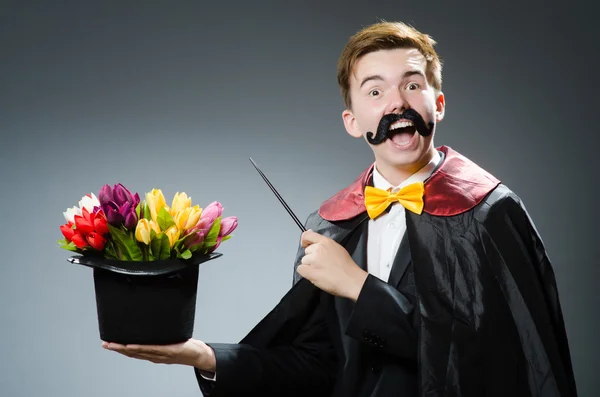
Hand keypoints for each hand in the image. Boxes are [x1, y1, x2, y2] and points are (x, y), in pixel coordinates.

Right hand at [101, 338, 215, 371]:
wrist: (199, 354)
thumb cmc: (185, 346)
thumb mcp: (170, 339)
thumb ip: (161, 333)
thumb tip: (155, 320)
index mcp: (153, 353)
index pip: (134, 351)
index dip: (120, 348)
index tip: (109, 343)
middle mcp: (154, 355)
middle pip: (132, 353)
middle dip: (117, 349)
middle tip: (105, 344)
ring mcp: (161, 354)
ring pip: (139, 352)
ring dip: (124, 349)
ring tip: (112, 344)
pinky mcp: (169, 350)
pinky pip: (152, 349)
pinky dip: (140, 348)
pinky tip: (130, 346)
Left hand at [297, 229, 367, 300]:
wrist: (350, 279)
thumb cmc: (346, 265)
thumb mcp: (337, 248)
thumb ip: (324, 243)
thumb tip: (312, 238)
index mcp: (325, 242)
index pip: (307, 235)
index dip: (304, 241)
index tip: (306, 245)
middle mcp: (318, 249)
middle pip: (306, 251)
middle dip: (312, 257)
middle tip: (322, 264)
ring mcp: (313, 260)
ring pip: (304, 261)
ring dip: (310, 266)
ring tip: (322, 271)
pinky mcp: (309, 271)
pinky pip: (300, 269)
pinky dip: (306, 273)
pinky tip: (315, 275)